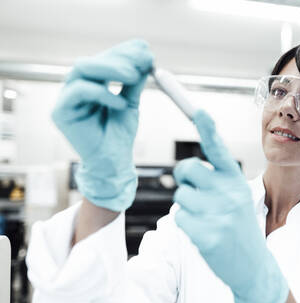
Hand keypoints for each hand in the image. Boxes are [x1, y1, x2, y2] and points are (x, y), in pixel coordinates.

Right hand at [52, 39, 152, 211]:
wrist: (113, 163)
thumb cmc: (119, 135)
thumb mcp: (131, 102)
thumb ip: (134, 81)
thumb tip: (145, 55)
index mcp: (91, 83)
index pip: (104, 59)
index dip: (124, 51)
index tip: (147, 50)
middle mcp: (76, 87)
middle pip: (92, 61)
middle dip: (119, 57)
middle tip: (143, 61)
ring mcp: (66, 98)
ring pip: (82, 68)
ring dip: (111, 68)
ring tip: (133, 76)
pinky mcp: (61, 112)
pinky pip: (79, 91)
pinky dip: (102, 93)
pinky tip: (120, 103)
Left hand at [173, 110, 288, 302]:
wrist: (253, 265)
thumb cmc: (239, 227)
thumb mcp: (237, 197)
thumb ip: (216, 180)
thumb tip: (186, 170)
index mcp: (236, 180)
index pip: (219, 149)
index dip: (207, 128)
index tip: (199, 110)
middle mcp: (228, 193)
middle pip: (187, 169)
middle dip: (185, 177)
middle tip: (195, 189)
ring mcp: (217, 214)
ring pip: (180, 195)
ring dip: (187, 206)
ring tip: (206, 218)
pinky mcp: (205, 235)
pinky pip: (179, 218)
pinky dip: (187, 225)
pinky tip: (204, 233)